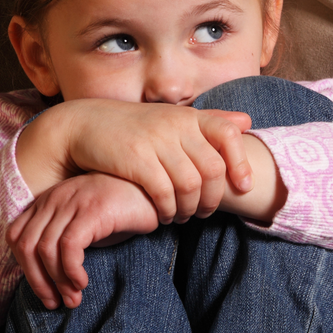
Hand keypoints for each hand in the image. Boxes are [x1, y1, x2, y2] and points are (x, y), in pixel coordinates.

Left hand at [6, 172, 157, 309]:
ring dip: (57, 281)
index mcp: (49, 200)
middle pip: (25, 245)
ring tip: (73, 298)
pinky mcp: (92, 210)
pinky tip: (82, 283)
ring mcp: (73, 201)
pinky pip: (69, 246)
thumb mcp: (87, 225)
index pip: (17, 236)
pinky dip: (70, 270)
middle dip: (37, 281)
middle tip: (55, 303)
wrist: (156, 191)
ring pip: (44, 248)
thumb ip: (65, 241)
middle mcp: (56, 198)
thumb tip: (50, 279)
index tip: (44, 291)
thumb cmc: (124, 212)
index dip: (25, 268)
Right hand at [21, 99, 253, 223]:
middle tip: (205, 212)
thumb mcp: (172, 120)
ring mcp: (155, 141)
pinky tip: (164, 215)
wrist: (85, 125)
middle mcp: (175, 125)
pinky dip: (168, 210)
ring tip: (183, 216)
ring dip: (190, 209)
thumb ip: (209, 122)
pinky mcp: (136, 160)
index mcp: (188, 116)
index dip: (241, 162)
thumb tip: (247, 121)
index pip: (228, 134)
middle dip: (214, 197)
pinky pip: (164, 193)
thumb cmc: (135, 128)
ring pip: (190, 185)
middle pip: (213, 168)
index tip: (244, 186)